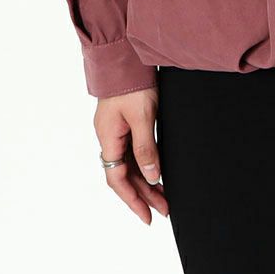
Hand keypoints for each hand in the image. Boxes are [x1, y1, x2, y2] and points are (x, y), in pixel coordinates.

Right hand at [94, 86, 169, 224]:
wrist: (127, 57)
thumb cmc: (132, 84)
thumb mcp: (142, 117)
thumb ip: (146, 148)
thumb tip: (151, 176)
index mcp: (109, 139)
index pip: (118, 179)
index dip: (133, 200)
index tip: (148, 216)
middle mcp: (110, 138)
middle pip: (125, 175)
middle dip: (144, 194)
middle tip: (165, 209)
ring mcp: (116, 130)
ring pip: (130, 164)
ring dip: (146, 180)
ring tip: (165, 196)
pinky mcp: (125, 123)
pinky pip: (133, 152)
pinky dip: (145, 164)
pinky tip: (156, 171)